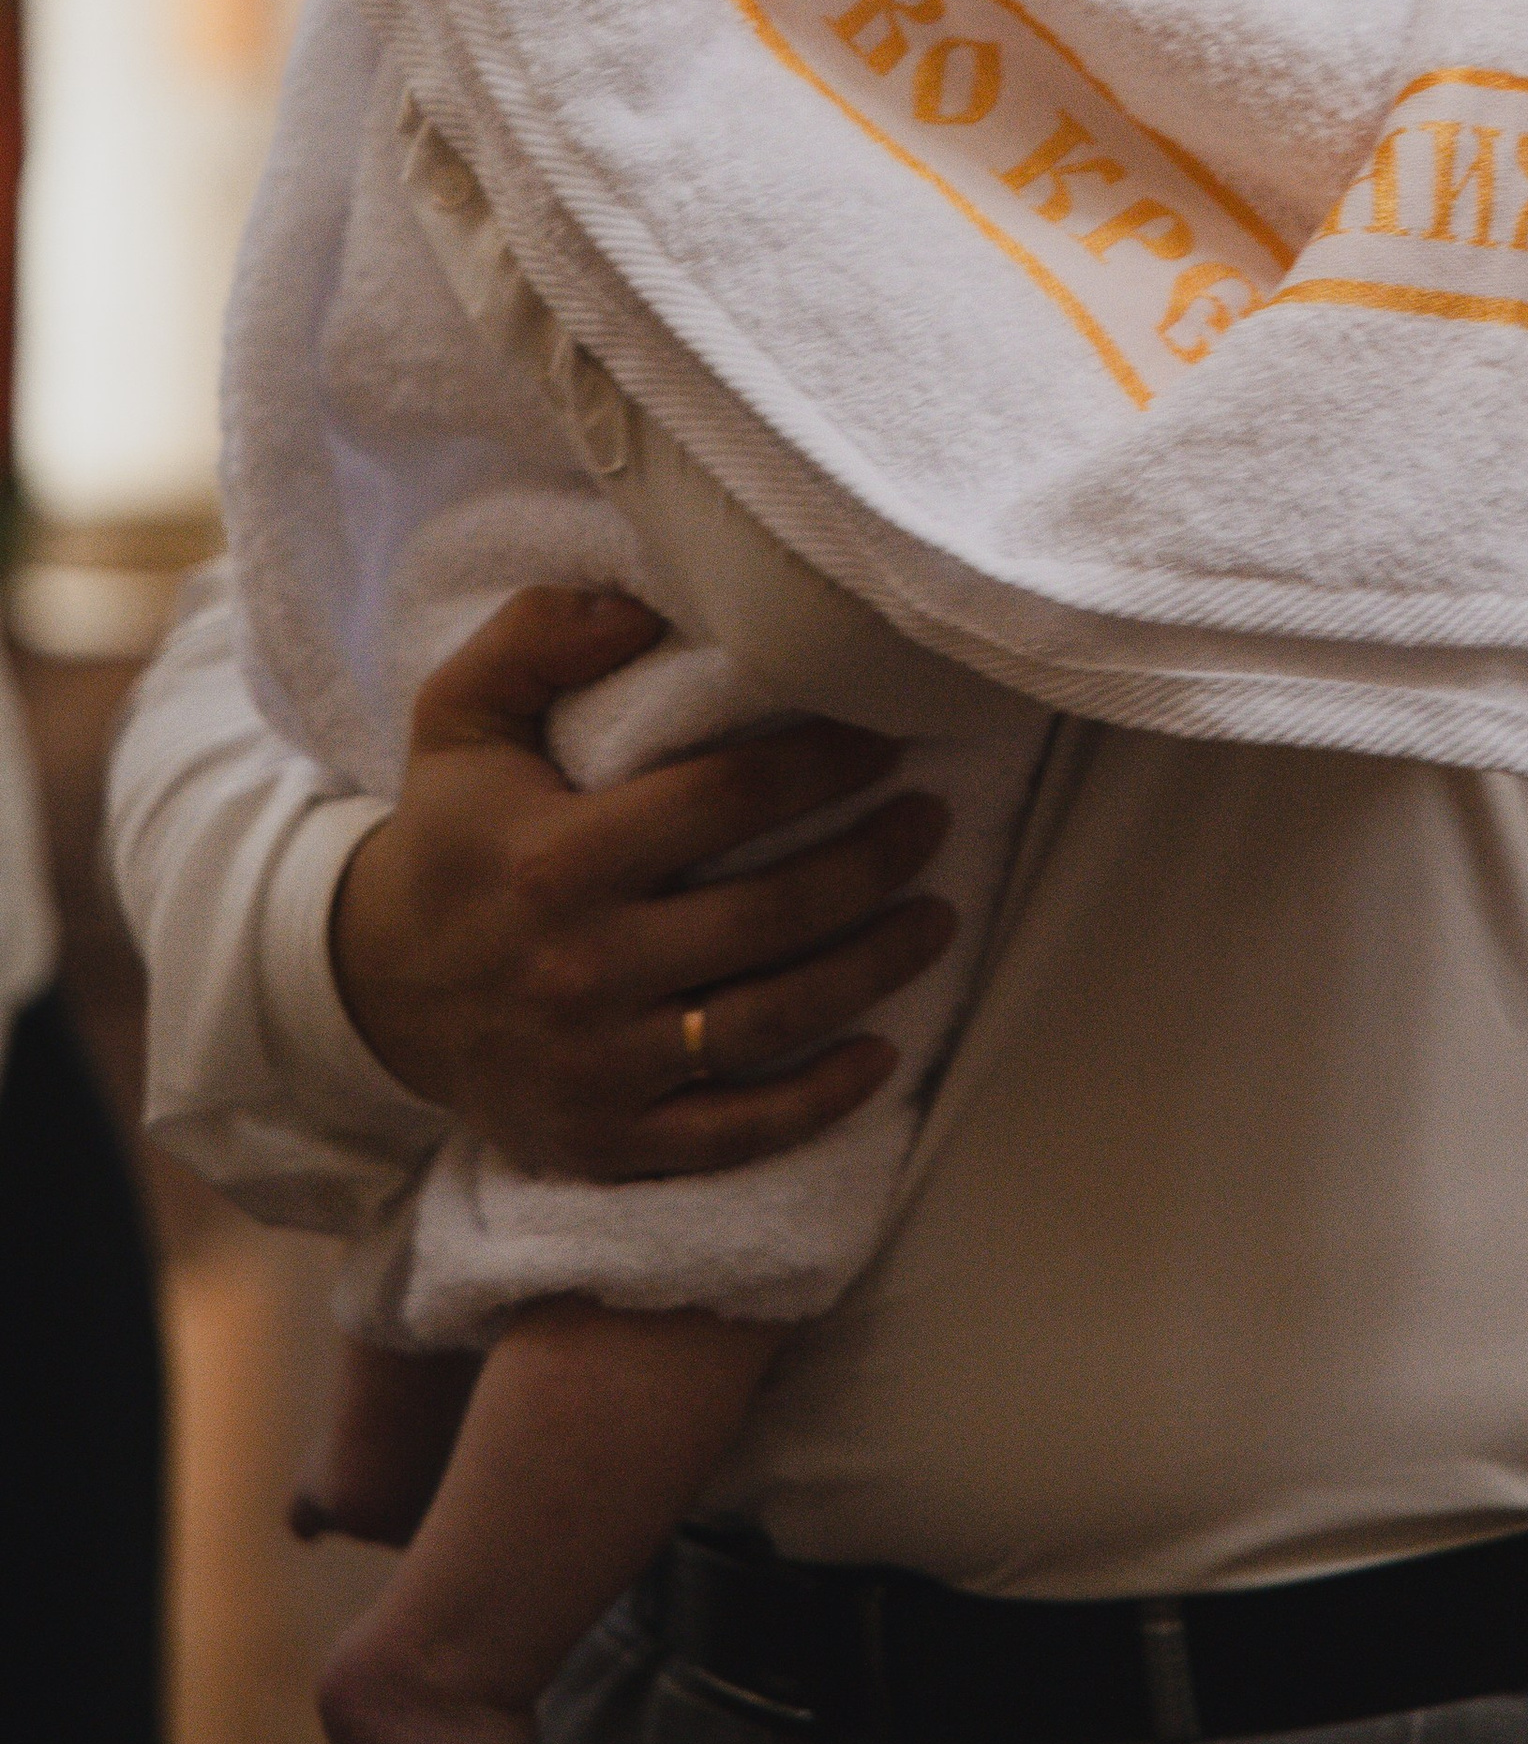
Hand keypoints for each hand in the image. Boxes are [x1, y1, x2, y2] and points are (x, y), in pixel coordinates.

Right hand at [329, 588, 958, 1182]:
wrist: (373, 991)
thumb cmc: (449, 836)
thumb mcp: (461, 716)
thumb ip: (536, 637)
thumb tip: (640, 605)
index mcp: (555, 860)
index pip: (725, 800)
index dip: (822, 765)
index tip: (885, 736)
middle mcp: (583, 968)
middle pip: (770, 914)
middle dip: (872, 862)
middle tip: (932, 819)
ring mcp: (600, 1065)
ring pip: (772, 1020)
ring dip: (874, 969)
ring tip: (938, 916)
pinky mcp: (609, 1139)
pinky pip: (736, 1133)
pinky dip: (820, 1101)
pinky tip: (883, 1055)